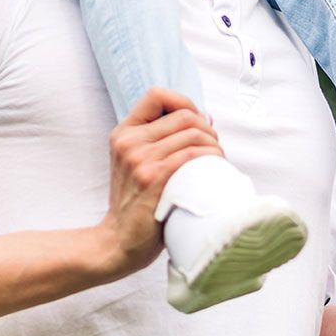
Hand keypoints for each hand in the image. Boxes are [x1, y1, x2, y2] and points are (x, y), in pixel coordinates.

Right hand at [98, 88, 222, 276]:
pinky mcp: (153, 178)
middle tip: (213, 146)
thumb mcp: (135, 163)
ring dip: (214, 143)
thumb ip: (159, 140)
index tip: (196, 121)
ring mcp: (139, 160)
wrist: (118, 241)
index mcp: (123, 133)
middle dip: (207, 127)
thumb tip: (203, 118)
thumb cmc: (136, 203)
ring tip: (217, 158)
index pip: (156, 95)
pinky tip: (215, 166)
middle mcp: (129, 142)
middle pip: (182, 114)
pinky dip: (210, 156)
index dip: (183, 101)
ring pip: (192, 133)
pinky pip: (191, 154)